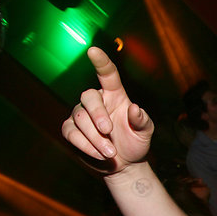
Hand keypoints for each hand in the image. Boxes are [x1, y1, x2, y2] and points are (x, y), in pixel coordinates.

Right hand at [61, 47, 153, 174]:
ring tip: (111, 152)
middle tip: (109, 132)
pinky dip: (85, 145)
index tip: (93, 50)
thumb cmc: (136, 142)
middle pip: (88, 96)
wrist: (125, 164)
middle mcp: (97, 101)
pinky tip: (99, 154)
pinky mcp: (71, 130)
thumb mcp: (145, 132)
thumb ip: (142, 120)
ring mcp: (82, 114)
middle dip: (98, 115)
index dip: (101, 62)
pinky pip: (71, 132)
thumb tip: (135, 108)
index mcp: (115, 95)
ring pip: (80, 118)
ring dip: (95, 137)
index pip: (108, 74)